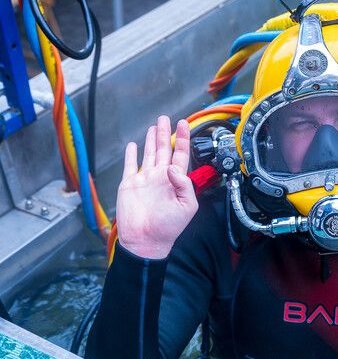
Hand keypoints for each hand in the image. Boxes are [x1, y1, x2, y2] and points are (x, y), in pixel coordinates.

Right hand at [117, 116, 196, 258]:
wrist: (145, 240)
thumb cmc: (168, 228)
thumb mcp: (187, 207)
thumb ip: (184, 185)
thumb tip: (174, 168)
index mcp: (176, 182)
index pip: (180, 155)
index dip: (183, 140)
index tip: (184, 124)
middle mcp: (161, 177)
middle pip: (164, 150)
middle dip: (165, 133)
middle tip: (166, 119)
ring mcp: (145, 179)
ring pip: (149, 153)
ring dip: (151, 140)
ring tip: (154, 126)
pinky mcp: (129, 184)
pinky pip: (130, 165)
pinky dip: (131, 154)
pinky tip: (133, 145)